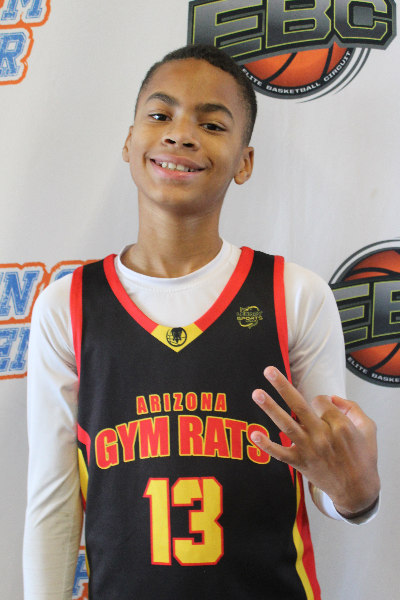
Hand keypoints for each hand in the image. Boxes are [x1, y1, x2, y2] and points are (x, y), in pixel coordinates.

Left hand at [251, 367, 379, 517]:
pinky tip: (254, 435)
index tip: (322, 409)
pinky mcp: (300, 462)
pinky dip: (266, 445)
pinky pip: (280, 453)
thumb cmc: (363, 457)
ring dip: (271, 408)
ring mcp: (309, 449)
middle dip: (283, 386)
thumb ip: (352, 408)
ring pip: (287, 424)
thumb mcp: (368, 428)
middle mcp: (322, 435)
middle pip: (300, 405)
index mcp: (340, 425)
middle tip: (268, 370)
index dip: (320, 401)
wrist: (357, 490)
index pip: (320, 401)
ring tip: (257, 394)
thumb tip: (331, 397)